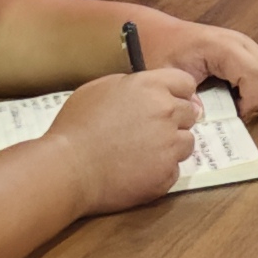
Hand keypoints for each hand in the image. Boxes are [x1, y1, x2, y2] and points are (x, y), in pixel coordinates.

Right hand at [42, 63, 202, 209]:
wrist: (67, 168)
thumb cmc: (76, 128)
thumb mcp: (99, 89)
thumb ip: (132, 84)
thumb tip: (149, 90)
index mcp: (150, 87)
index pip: (186, 83)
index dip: (176, 94)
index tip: (167, 103)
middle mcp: (166, 112)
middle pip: (190, 113)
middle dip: (174, 121)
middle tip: (149, 132)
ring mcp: (169, 145)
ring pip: (186, 142)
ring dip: (170, 147)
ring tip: (141, 153)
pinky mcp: (166, 174)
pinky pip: (174, 170)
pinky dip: (160, 171)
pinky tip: (137, 171)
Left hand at [136, 11, 257, 108]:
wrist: (160, 35)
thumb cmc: (163, 53)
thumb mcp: (170, 77)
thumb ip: (187, 97)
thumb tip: (204, 116)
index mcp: (223, 47)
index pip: (254, 76)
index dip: (251, 101)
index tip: (236, 116)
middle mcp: (241, 42)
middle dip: (257, 100)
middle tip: (236, 113)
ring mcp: (246, 44)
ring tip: (236, 104)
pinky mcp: (246, 48)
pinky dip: (256, 87)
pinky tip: (236, 93)